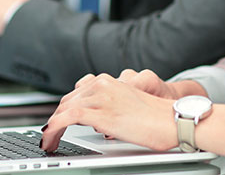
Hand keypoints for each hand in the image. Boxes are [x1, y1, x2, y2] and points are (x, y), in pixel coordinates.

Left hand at [41, 73, 177, 152]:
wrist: (174, 119)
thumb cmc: (159, 119)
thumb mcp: (130, 107)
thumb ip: (113, 108)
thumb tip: (98, 124)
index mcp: (111, 81)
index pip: (78, 93)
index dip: (64, 110)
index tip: (58, 123)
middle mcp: (103, 84)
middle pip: (68, 100)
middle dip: (56, 119)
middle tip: (51, 138)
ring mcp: (101, 96)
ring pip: (63, 108)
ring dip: (51, 128)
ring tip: (50, 143)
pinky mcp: (100, 112)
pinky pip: (66, 118)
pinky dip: (53, 129)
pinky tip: (50, 140)